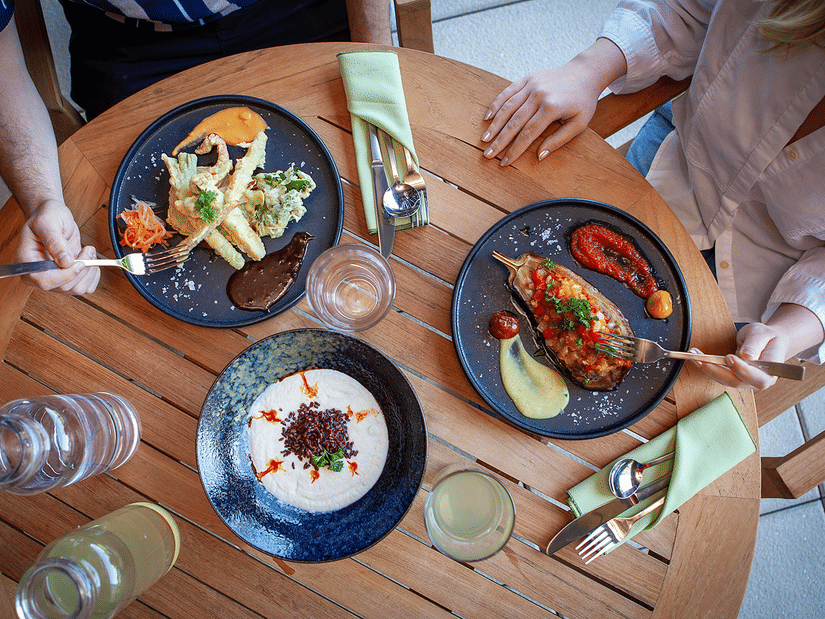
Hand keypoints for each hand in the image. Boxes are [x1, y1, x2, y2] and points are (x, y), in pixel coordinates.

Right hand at [16, 200, 99, 293]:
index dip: (65, 276)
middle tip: (88, 249)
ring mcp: (55, 278)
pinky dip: (93, 276)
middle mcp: (39, 275)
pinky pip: (85, 288)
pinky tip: (91, 260)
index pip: (45, 282)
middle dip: (82, 269)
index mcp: (27, 263)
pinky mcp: (68, 278)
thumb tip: (65, 261)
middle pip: (65, 287)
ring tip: (89, 251)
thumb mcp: (48, 222)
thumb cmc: (46, 216)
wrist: (54, 217)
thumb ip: (55, 241)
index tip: (80, 263)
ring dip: (90, 271)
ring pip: (77, 289)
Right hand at [481, 65, 600, 165]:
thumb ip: (558, 140)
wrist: (585, 72)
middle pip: (514, 122)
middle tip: (488, 155)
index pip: (528, 134)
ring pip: (507, 108)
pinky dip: (496, 104)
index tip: (505, 162)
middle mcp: (538, 95)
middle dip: (499, 141)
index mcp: (551, 108)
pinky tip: (488, 117)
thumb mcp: (578, 124)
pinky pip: (508, 92)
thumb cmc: (583, 101)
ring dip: (494, 125)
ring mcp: (531, 85)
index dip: (514, 150)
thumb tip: (539, 156)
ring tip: (484, 139)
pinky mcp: (527, 79)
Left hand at [687, 323, 790, 389]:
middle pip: (734, 381)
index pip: (757, 378)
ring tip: (693, 354)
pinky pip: (718, 373)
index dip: (741, 370)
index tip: (729, 358)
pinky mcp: (732, 376)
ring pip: (723, 378)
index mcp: (769, 373)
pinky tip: (696, 356)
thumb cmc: (767, 337)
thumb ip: (755, 345)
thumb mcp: (763, 335)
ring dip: (706, 367)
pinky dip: (706, 365)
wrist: (767, 340)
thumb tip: (747, 356)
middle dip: (715, 370)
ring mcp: (743, 380)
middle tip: (702, 358)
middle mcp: (755, 381)